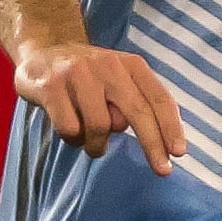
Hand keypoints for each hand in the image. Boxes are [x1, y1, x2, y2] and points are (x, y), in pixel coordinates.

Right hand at [11, 38, 184, 174]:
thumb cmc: (87, 75)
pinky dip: (73, 140)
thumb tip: (153, 139)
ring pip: (100, 126)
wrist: (42, 50)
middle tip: (162, 170)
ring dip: (97, 145)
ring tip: (90, 144)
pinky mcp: (51, 87)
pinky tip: (70, 133)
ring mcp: (78, 74)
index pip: (157, 98)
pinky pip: (70, 128)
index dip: (171, 126)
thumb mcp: (117, 79)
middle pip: (137, 112)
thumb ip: (135, 102)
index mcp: (130, 64)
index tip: (179, 152)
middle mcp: (108, 65)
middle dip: (153, 144)